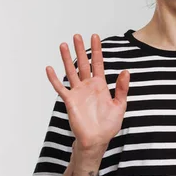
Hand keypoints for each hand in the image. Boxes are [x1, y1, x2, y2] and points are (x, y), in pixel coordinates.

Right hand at [46, 34, 129, 152]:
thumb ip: (122, 88)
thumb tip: (126, 72)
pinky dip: (54, 79)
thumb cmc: (108, 124)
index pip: (98, 63)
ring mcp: (78, 92)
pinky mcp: (70, 101)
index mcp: (101, 85)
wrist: (97, 140)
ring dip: (66, 59)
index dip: (96, 50)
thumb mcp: (120, 105)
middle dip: (80, 49)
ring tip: (63, 45)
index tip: (94, 37)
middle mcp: (88, 86)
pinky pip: (60, 88)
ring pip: (71, 71)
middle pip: (83, 63)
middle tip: (77, 36)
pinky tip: (49, 68)